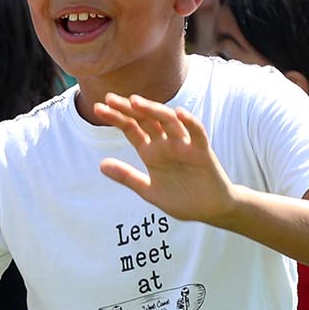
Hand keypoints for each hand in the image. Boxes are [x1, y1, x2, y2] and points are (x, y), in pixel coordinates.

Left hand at [92, 94, 236, 224]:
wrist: (210, 210)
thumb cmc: (182, 199)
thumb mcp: (149, 191)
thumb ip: (127, 177)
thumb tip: (100, 164)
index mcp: (151, 152)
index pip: (131, 129)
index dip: (116, 118)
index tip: (98, 109)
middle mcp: (166, 144)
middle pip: (146, 120)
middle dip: (128, 109)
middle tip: (109, 98)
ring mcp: (184, 146)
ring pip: (168, 121)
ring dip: (153, 110)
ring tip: (135, 101)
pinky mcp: (202, 152)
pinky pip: (197, 133)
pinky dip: (190, 122)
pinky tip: (179, 113)